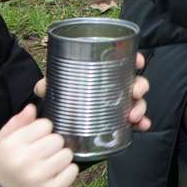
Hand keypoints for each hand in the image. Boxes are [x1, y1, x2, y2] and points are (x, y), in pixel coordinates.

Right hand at [0, 105, 76, 186]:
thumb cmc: (0, 168)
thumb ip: (15, 124)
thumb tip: (32, 107)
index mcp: (10, 146)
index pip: (44, 124)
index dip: (42, 131)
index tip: (36, 139)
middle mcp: (23, 161)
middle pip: (58, 139)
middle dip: (53, 145)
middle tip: (42, 154)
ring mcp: (38, 177)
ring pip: (67, 154)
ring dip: (61, 158)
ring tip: (48, 165)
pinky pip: (72, 171)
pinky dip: (67, 172)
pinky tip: (53, 175)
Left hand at [35, 54, 150, 130]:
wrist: (60, 122)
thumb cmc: (62, 97)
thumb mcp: (54, 89)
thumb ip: (47, 86)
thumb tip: (43, 87)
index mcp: (104, 73)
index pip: (124, 62)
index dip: (135, 59)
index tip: (138, 62)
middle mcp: (116, 87)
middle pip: (136, 81)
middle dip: (140, 86)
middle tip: (134, 93)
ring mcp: (120, 104)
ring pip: (138, 101)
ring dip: (141, 107)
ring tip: (133, 117)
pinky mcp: (120, 120)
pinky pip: (136, 120)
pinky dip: (142, 123)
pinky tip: (143, 127)